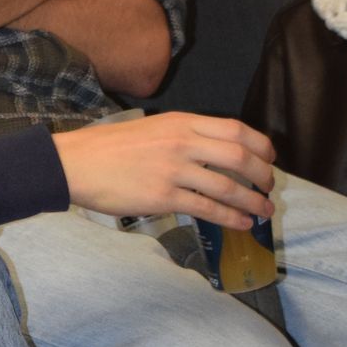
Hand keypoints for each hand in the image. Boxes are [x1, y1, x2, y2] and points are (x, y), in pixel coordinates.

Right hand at [53, 113, 275, 228]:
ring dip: (252, 201)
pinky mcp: (164, 197)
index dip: (260, 145)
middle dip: (263, 175)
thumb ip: (184, 136)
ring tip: (263, 211)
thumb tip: (214, 154)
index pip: (236, 129)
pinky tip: (241, 224)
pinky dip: (230, 218)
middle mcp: (182, 143)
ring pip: (228, 186)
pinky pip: (207, 208)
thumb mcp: (152, 128)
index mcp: (181, 122)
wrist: (76, 163)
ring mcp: (174, 170)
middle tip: (269, 188)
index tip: (269, 158)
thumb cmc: (109, 147)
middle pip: (239, 157)